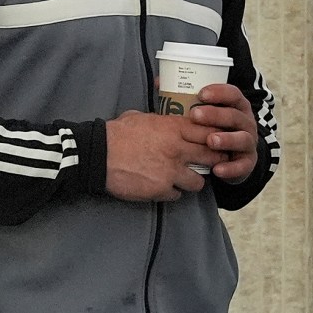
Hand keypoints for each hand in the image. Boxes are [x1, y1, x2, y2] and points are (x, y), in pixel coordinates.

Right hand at [105, 110, 230, 200]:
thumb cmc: (116, 134)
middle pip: (212, 157)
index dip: (214, 138)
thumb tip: (166, 121)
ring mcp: (171, 171)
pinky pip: (178, 195)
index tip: (212, 142)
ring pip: (199, 181)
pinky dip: (172, 193)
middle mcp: (178, 149)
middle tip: (206, 163)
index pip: (209, 132)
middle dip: (212, 161)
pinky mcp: (161, 189)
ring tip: (183, 179)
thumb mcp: (141, 117)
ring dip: (192, 181)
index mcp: (174, 127)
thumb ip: (160, 121)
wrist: (98, 155)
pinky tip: (163, 187)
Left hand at [188, 83, 260, 182]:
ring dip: (227, 139)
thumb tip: (159, 83)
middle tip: (195, 115)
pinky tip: (217, 169)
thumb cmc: (213, 129)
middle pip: (234, 115)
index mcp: (236, 106)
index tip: (201, 94)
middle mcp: (245, 122)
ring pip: (242, 139)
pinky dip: (231, 168)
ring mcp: (248, 142)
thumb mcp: (205, 113)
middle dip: (216, 115)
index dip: (219, 92)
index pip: (233, 94)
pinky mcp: (248, 162)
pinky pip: (242, 166)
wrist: (231, 156)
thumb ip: (186, 99)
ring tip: (210, 141)